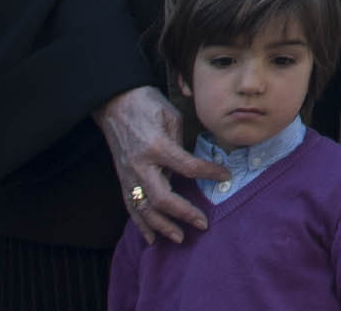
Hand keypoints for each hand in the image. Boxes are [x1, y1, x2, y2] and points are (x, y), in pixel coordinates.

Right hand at [93, 85, 224, 245]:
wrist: (115, 102)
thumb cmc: (146, 104)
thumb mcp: (170, 116)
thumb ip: (180, 143)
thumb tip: (190, 166)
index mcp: (156, 145)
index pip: (186, 167)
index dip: (208, 173)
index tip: (226, 176)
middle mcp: (141, 165)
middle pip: (162, 198)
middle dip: (183, 213)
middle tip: (203, 223)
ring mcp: (129, 175)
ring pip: (144, 209)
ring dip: (162, 226)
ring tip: (179, 238)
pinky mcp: (122, 179)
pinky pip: (131, 207)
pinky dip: (141, 224)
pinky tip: (152, 238)